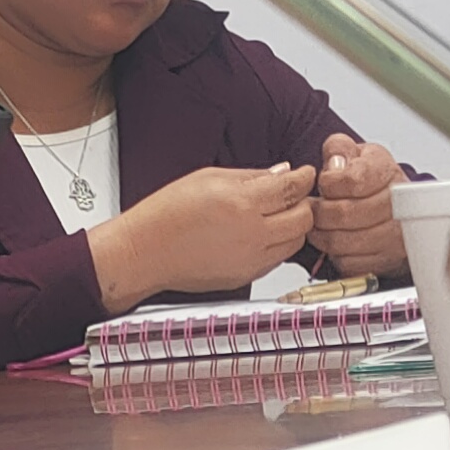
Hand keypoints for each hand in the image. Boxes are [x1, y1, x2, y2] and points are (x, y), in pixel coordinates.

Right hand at [113, 160, 317, 294]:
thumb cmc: (165, 215)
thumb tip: (281, 173)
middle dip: (304, 203)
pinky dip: (277, 245)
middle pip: (303, 218)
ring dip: (294, 227)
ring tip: (278, 215)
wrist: (144, 253)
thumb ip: (250, 176)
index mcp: (240, 203)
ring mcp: (250, 260)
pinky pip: (277, 259)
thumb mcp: (207, 178)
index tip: (305, 173)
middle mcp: (250, 234)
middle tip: (295, 195)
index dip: (304, 178)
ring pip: (295, 243)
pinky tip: (260, 234)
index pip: (291, 188)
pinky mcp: (245, 277)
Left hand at [309, 136, 403, 275]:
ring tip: (321, 224)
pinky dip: (334, 255)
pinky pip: (348, 263)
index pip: (353, 180)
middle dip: (319, 212)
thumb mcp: (354, 154)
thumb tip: (335, 164)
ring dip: (322, 234)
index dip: (329, 183)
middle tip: (315, 208)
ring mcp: (395, 236)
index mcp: (386, 172)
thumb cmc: (370, 180)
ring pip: (342, 241)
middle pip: (343, 213)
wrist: (395, 207)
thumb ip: (339, 149)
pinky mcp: (386, 260)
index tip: (326, 183)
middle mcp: (397, 205)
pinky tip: (336, 240)